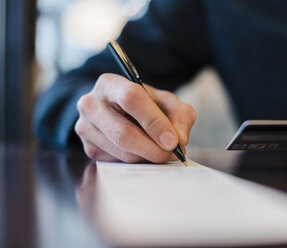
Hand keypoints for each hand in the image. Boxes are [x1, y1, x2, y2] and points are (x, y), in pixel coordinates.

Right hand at [75, 73, 195, 162]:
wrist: (119, 111)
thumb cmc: (145, 105)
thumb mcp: (166, 101)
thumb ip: (180, 115)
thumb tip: (180, 141)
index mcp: (110, 83)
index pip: (130, 99)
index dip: (154, 122)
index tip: (172, 141)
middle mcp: (91, 103)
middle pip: (123, 132)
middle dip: (152, 148)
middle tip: (171, 155)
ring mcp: (85, 127)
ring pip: (121, 151)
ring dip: (147, 157)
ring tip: (162, 153)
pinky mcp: (88, 147)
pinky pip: (116, 162)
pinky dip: (137, 161)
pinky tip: (145, 153)